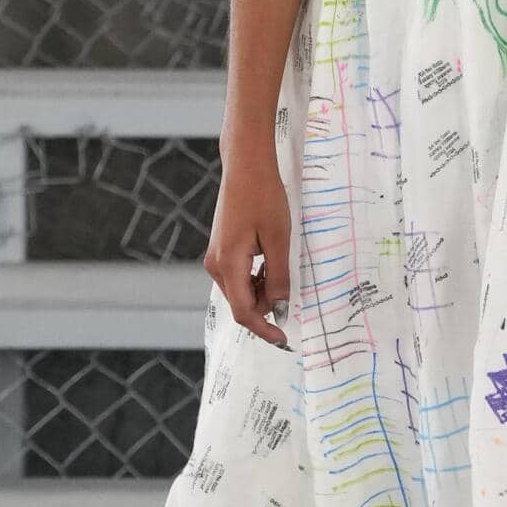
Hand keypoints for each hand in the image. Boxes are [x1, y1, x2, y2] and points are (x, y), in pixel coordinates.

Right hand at [205, 148, 290, 346]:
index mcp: (228, 264)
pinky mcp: (221, 250)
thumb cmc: (264, 198)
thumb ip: (279, 276)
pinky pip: (238, 276)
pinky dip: (256, 279)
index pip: (244, 312)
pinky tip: (271, 264)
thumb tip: (281, 307)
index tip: (284, 339)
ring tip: (282, 269)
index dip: (264, 329)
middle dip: (267, 305)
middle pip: (241, 303)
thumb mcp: (279, 240)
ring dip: (263, 291)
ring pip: (240, 290)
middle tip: (290, 290)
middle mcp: (216, 265)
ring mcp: (216, 257)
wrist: (246, 167)